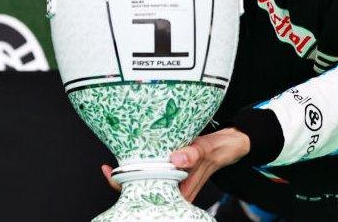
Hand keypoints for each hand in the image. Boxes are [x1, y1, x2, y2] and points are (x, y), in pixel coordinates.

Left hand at [98, 128, 249, 201]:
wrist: (229, 144)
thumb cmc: (219, 150)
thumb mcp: (206, 149)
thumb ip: (193, 154)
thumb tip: (177, 160)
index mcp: (180, 189)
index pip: (149, 195)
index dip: (128, 188)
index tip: (113, 176)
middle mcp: (173, 187)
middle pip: (142, 189)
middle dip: (124, 181)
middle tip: (108, 169)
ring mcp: (172, 178)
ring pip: (145, 180)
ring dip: (131, 171)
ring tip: (114, 164)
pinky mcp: (172, 167)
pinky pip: (153, 168)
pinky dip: (142, 162)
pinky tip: (132, 154)